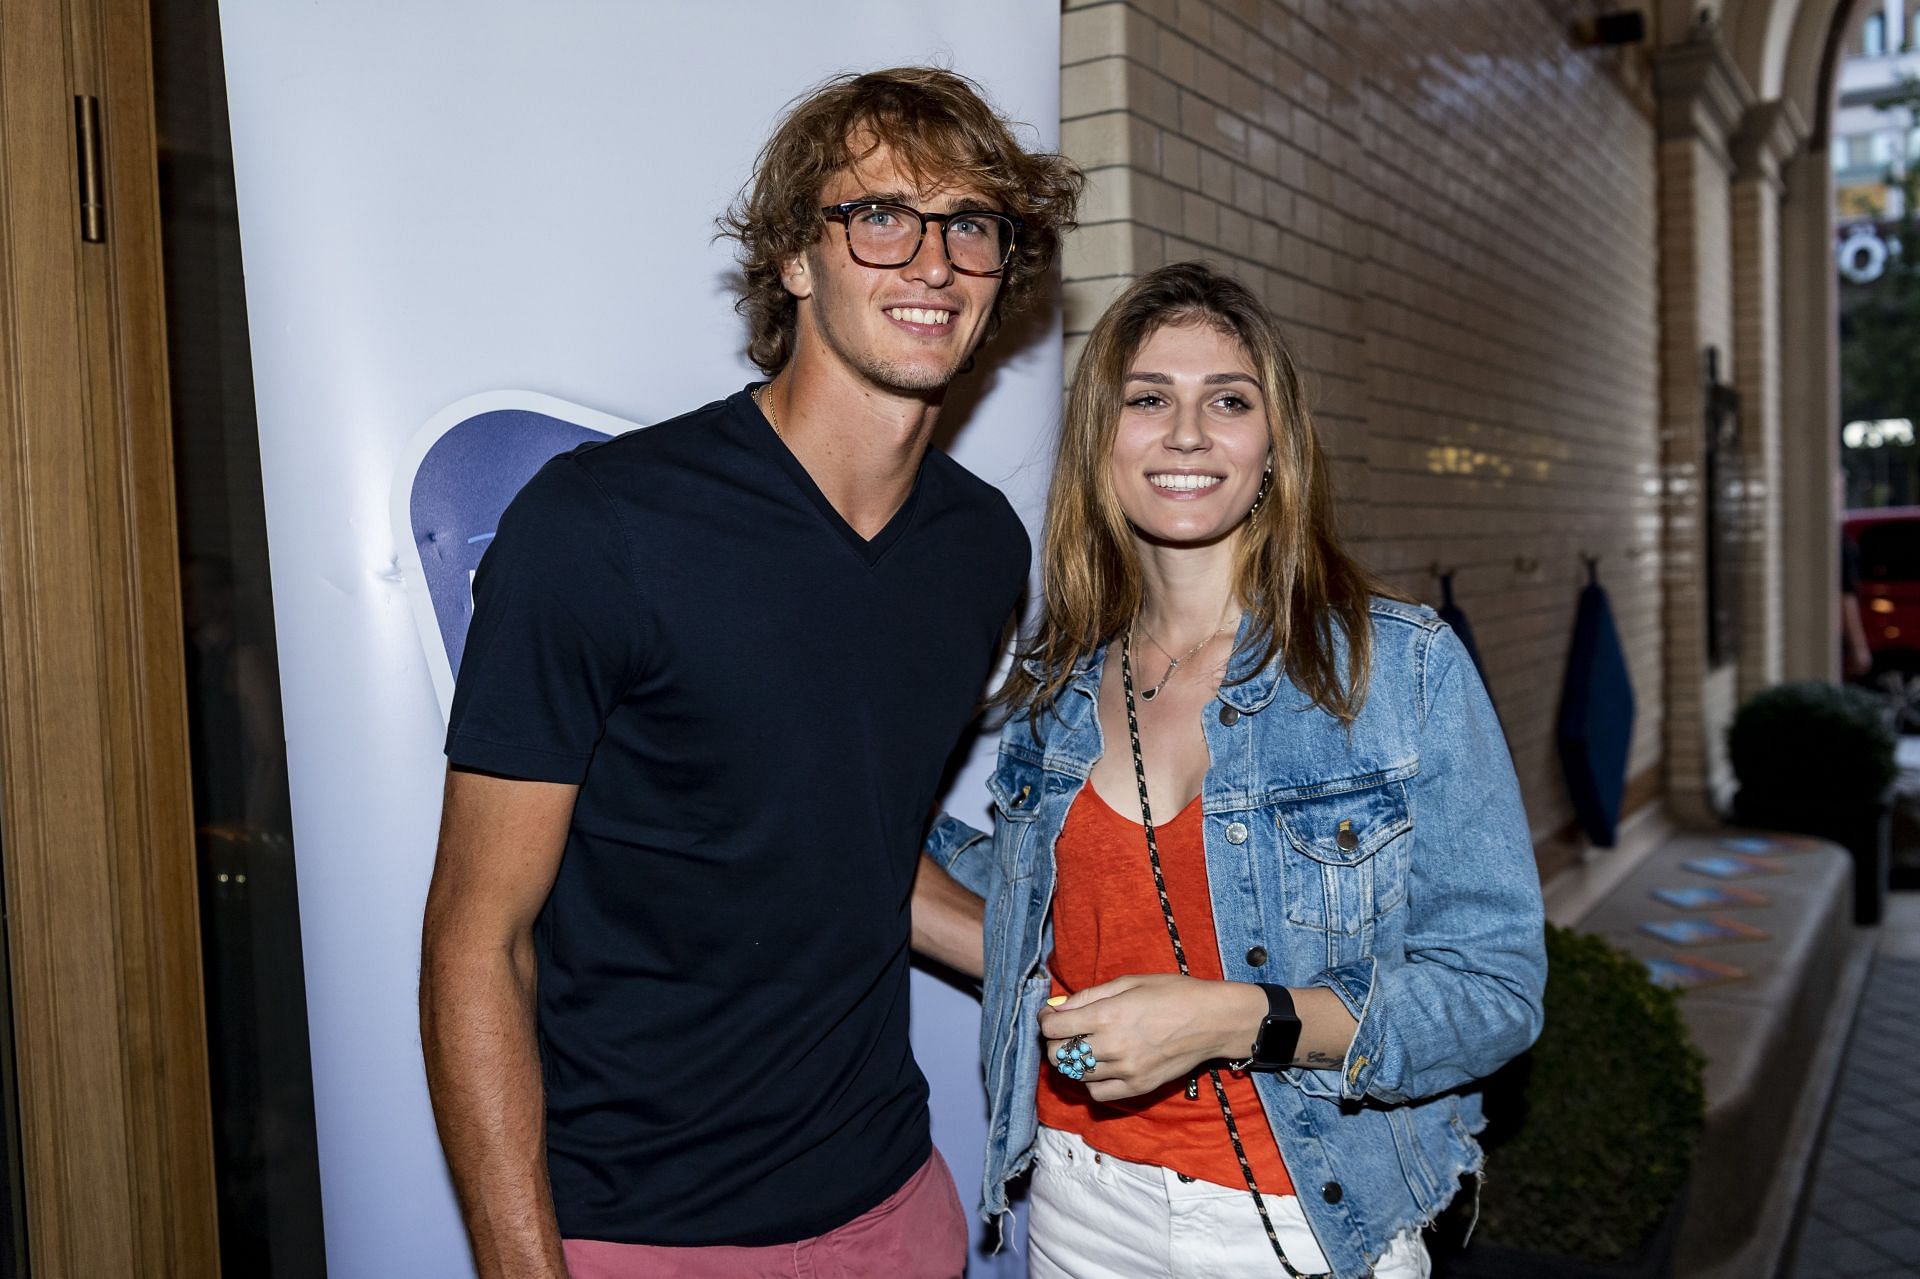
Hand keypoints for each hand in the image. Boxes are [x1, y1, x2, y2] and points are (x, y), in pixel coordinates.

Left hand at [1038, 974, 1265, 1103]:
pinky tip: (1100, 1067)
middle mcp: (1113, 1046)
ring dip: (1073, 1061)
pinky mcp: (1139, 1087)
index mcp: (1107, 1015)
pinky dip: (1091, 1082)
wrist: (1212, 1020)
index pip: (1053, 1028)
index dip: (1046, 1021)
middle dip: (1055, 1042)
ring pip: (1076, 1075)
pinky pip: (1098, 1093)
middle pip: (1058, 1055)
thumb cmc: (1172, 993)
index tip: (1052, 1016)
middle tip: (1067, 1032)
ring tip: (1086, 1047)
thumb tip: (1056, 1008)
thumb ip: (1088, 996)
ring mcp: (1126, 1070)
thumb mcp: (1128, 982)